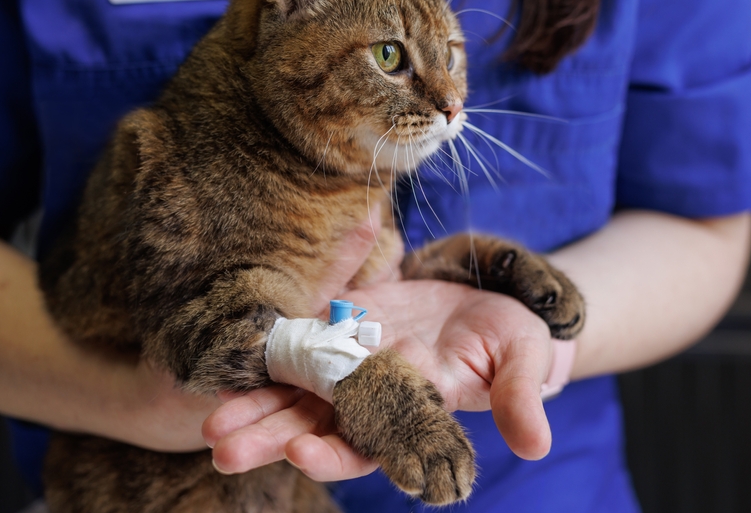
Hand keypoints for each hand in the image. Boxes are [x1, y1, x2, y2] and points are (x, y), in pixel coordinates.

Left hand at [203, 277, 553, 479]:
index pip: (368, 443)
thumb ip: (520, 395)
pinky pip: (303, 330)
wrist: (493, 299)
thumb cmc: (516, 337)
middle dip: (269, 436)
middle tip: (221, 449)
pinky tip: (235, 346)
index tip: (303, 451)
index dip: (336, 450)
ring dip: (255, 401)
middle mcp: (373, 393)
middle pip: (315, 422)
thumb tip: (538, 444)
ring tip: (212, 419)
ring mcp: (352, 357)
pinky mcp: (342, 321)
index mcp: (412, 410)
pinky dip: (274, 337)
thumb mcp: (524, 358)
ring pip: (296, 387)